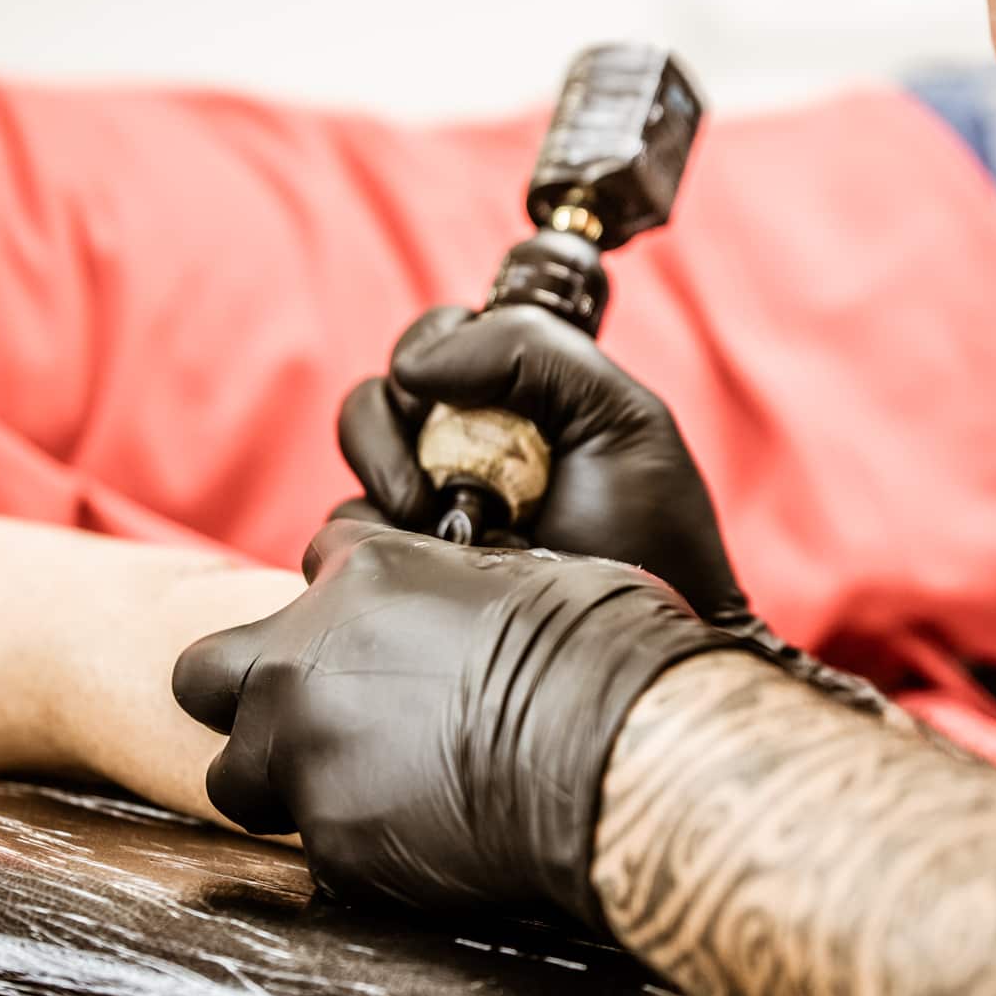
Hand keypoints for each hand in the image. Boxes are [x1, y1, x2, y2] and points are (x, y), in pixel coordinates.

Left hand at [171, 519, 736, 924]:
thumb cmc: (597, 649)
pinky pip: (317, 857)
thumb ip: (460, 585)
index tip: (384, 634)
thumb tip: (477, 600)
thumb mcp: (527, 573)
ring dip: (282, 787)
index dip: (345, 604)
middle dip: (240, 700)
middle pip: (203, 674)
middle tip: (311, 724)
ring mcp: (304, 752)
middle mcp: (304, 658)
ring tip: (364, 800)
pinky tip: (424, 849)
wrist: (612, 749)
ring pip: (233, 779)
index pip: (314, 564)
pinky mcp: (330, 844)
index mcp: (361, 575)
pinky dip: (361, 856)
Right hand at [337, 305, 753, 626]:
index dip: (428, 353)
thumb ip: (530, 349)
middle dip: (384, 433)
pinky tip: (436, 572)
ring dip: (381, 488)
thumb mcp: (618, 416)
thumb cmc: (652, 537)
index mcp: (511, 396)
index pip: (432, 341)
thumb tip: (410, 368)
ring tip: (442, 536)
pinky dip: (371, 551)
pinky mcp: (403, 573)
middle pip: (373, 402)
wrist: (646, 654)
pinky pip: (343, 543)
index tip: (455, 397)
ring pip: (353, 469)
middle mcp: (461, 446)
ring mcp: (428, 511)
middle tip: (429, 489)